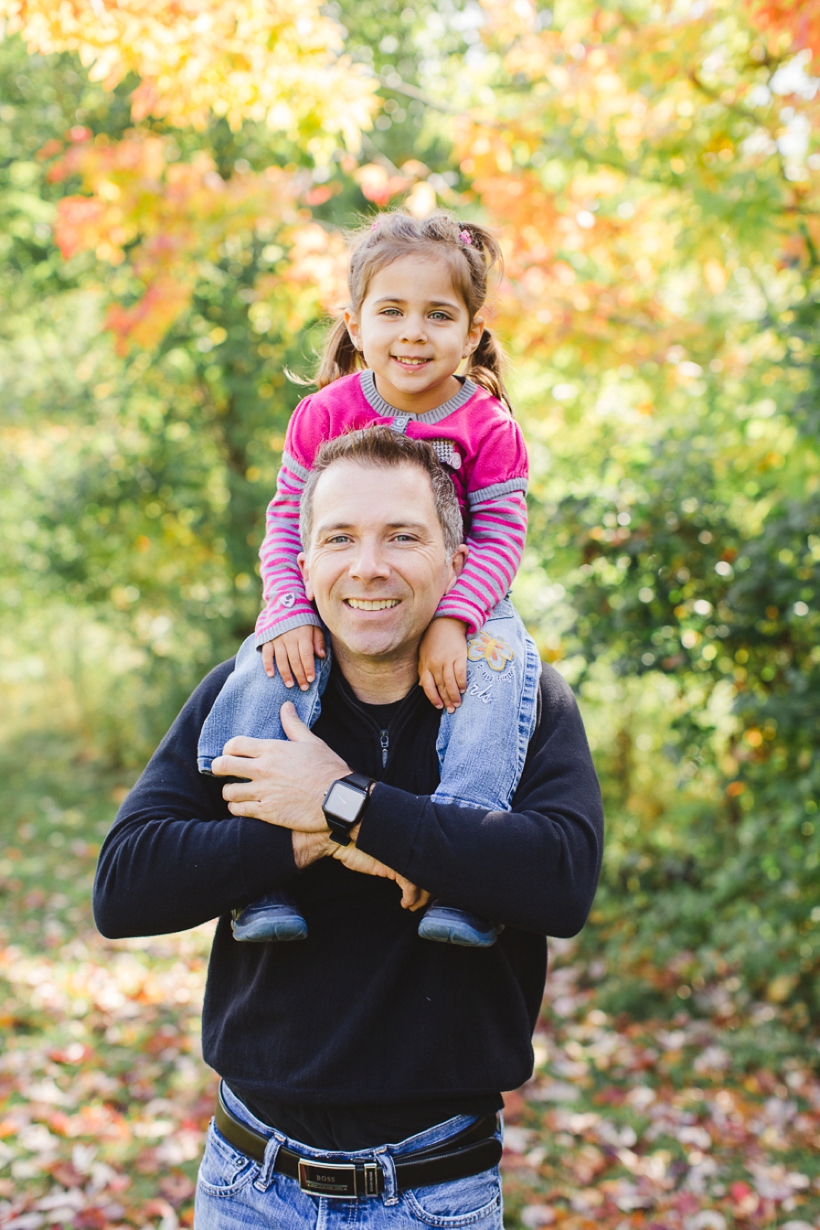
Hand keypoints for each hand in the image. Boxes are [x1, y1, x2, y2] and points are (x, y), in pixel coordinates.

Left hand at [212, 703, 349, 830]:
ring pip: (228, 791)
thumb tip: (286, 706)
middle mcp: (263, 769)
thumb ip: (293, 724)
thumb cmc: (327, 768)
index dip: (228, 749)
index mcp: (272, 750)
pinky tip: (243, 806)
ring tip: (235, 792)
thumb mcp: (311, 742)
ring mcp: (263, 792)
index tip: (230, 753)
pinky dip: (237, 808)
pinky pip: (238, 810)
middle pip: (223, 766)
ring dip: (229, 791)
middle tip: (221, 771)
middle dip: (218, 768)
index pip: (235, 744)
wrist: (338, 799)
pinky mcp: (267, 812)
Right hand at [261, 625, 325, 689]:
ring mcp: (277, 639)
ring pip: (281, 659)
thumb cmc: (303, 621)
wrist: (284, 606)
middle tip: (304, 687)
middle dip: (299, 675)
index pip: (306, 654)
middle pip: (294, 660)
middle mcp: (289, 638)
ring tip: (290, 685)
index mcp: (303, 634)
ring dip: (285, 673)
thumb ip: (319, 641)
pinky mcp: (267, 640)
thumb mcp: (315, 627)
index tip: (311, 680)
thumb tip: (321, 655)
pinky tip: (270, 675)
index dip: (309, 668)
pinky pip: (266, 654)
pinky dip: (267, 664)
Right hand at [330, 842, 430, 910]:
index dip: (432, 877)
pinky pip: (410, 886)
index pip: (430, 861)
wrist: (346, 838)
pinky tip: (406, 904)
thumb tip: (408, 871)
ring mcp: (405, 856)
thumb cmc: (362, 842)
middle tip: (424, 901)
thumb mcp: (384, 850)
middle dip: (430, 889)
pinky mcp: (396, 866)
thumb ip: (398, 858)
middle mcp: (411, 848)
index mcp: (410, 842)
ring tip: (415, 905)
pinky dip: (410, 898)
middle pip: (431, 871)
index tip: (428, 889)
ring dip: (421, 897)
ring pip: (423, 880)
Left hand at [418, 617, 467, 712]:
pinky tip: (464, 689)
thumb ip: (423, 670)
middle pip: (440, 687)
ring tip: (458, 703)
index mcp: (425, 665)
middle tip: (452, 710)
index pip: (428, 687)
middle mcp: (435, 665)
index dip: (434, 698)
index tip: (439, 707)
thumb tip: (423, 686)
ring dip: (454, 695)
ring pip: (450, 683)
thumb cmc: (433, 640)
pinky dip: (462, 683)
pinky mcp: (459, 656)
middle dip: (446, 700)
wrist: (445, 623)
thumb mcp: (423, 655)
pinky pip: (460, 673)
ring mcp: (447, 660)